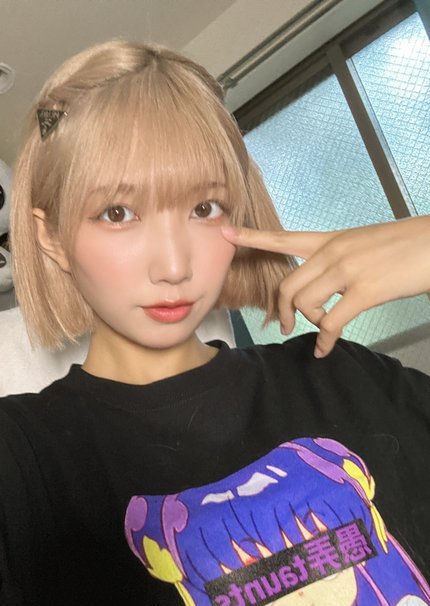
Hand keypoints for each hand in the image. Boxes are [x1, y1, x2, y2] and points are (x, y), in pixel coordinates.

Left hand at [222, 216, 429, 356]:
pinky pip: (330, 322)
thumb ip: (337, 259)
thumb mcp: (363, 243)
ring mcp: (347, 271)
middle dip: (279, 310)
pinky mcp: (364, 291)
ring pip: (304, 303)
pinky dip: (324, 340)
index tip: (226, 232)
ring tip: (324, 327)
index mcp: (330, 239)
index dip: (252, 237)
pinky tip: (324, 349)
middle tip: (281, 325)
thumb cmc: (403, 244)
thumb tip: (325, 285)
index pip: (283, 238)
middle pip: (286, 285)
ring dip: (310, 322)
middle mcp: (333, 253)